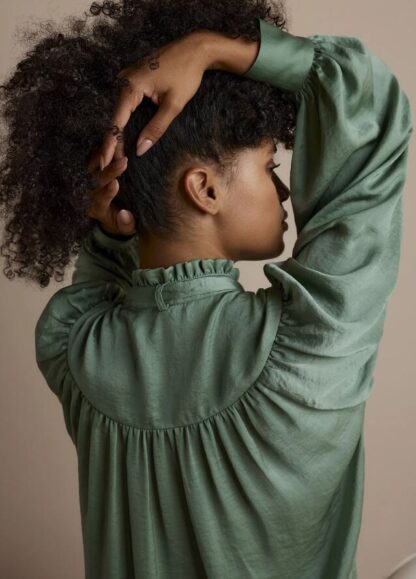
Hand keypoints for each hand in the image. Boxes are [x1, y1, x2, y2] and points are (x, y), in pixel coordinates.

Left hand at [86, 150, 135, 235]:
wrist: (113, 213)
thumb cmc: (121, 222)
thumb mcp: (126, 228)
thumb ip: (126, 224)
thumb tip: (124, 214)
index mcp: (96, 209)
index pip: (100, 200)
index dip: (107, 192)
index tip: (115, 184)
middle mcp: (89, 194)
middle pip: (95, 180)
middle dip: (109, 171)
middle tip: (124, 162)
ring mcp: (88, 181)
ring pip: (93, 166)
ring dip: (104, 156)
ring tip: (118, 147)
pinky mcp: (91, 170)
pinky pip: (95, 158)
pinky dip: (103, 150)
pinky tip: (114, 141)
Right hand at [99, 31, 208, 167]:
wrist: (195, 49)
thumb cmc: (187, 74)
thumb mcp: (173, 105)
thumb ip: (156, 128)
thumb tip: (140, 150)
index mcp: (131, 85)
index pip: (116, 120)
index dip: (110, 143)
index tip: (104, 161)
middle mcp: (124, 80)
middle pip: (115, 117)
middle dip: (112, 141)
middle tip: (109, 164)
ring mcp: (128, 78)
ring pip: (119, 111)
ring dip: (118, 132)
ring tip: (115, 154)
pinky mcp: (134, 79)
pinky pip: (125, 104)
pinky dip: (124, 120)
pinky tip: (123, 135)